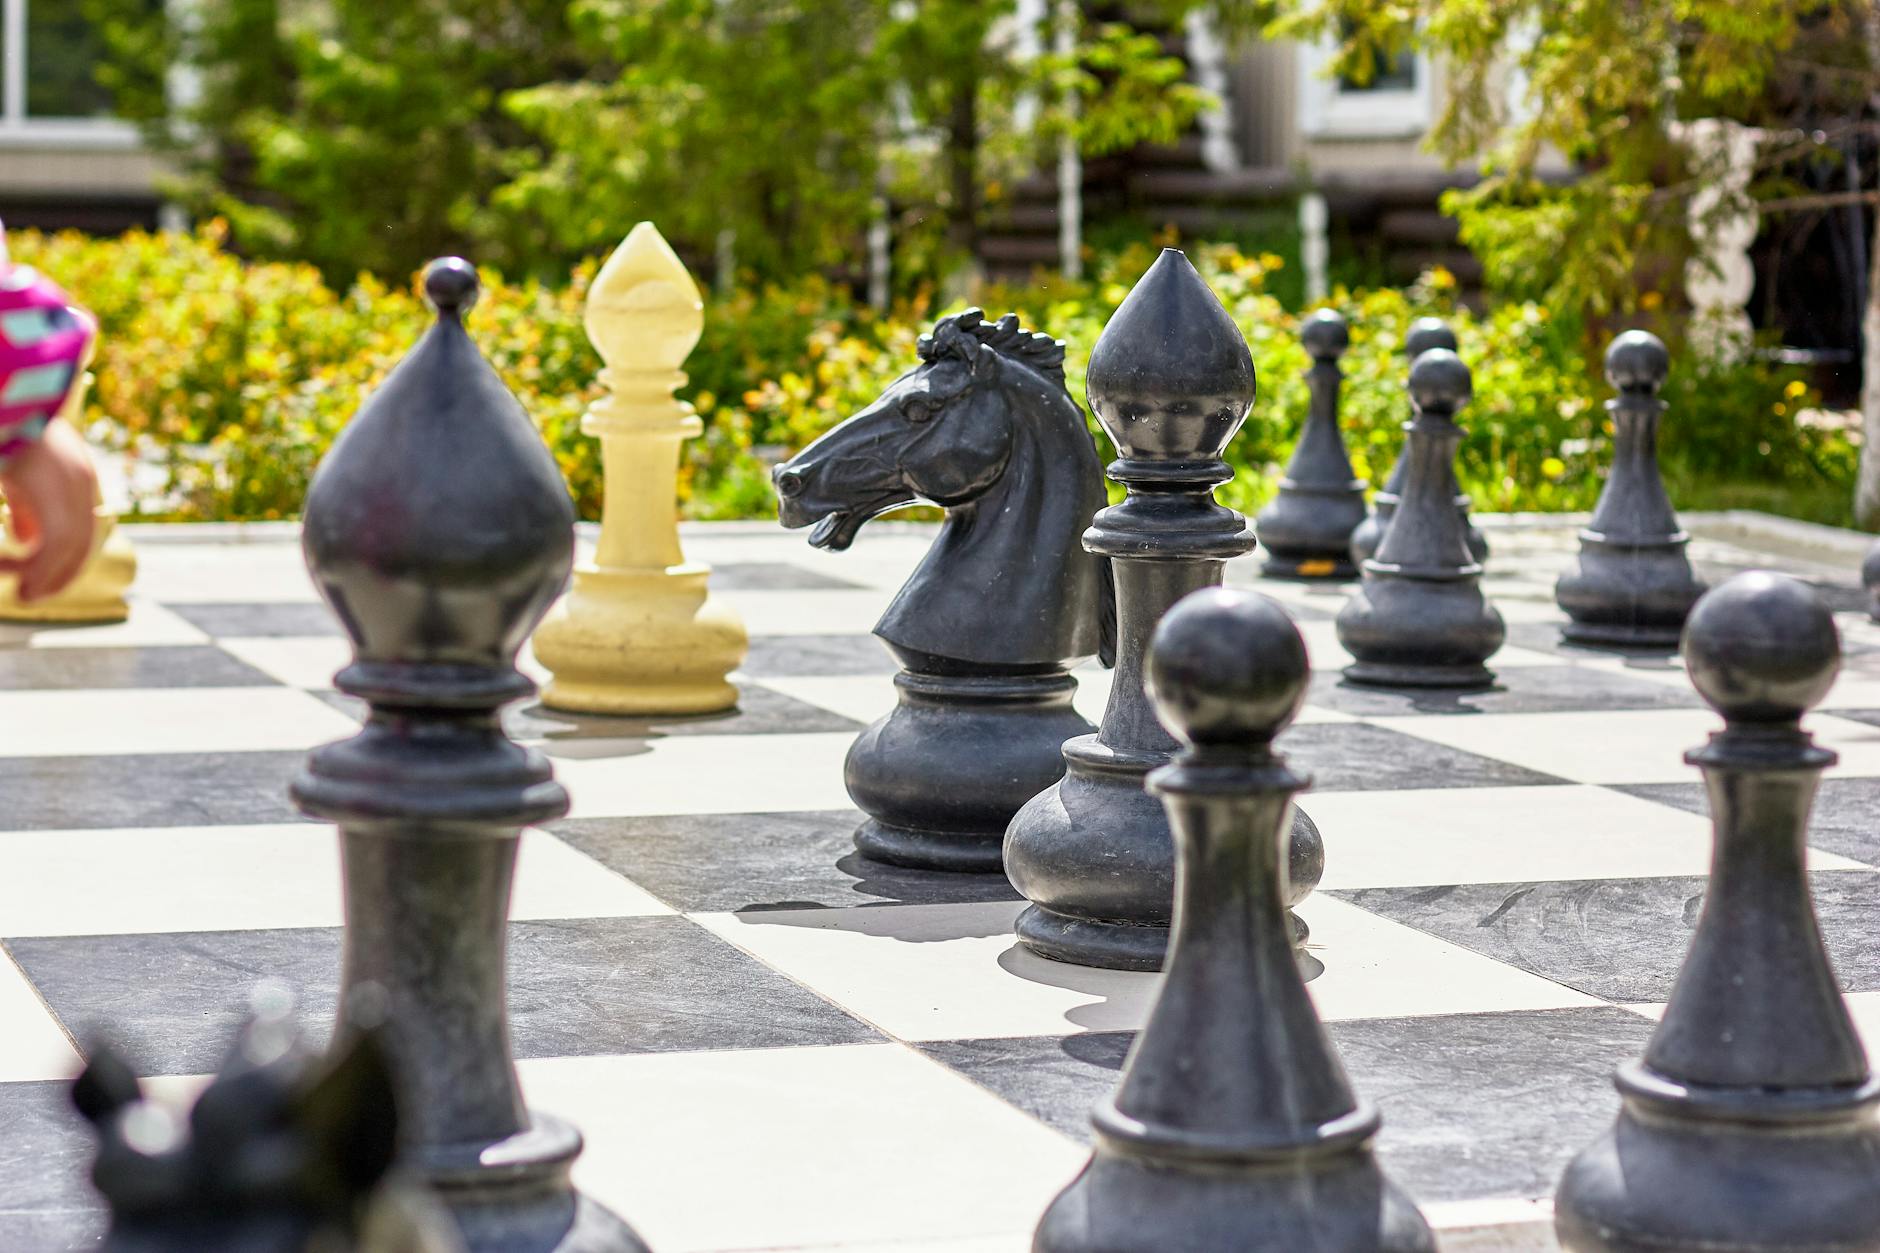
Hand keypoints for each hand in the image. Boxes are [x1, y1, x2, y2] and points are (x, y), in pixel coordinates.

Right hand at [0, 420, 98, 600]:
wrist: (6, 392)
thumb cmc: (7, 432)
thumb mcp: (20, 472)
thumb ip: (27, 503)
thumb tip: (24, 532)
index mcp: (76, 475)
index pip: (82, 530)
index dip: (65, 561)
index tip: (41, 580)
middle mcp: (79, 481)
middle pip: (80, 543)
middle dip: (57, 575)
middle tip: (32, 596)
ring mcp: (67, 485)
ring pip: (66, 549)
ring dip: (43, 576)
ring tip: (24, 595)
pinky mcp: (46, 490)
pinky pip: (51, 543)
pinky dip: (36, 566)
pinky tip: (12, 572)